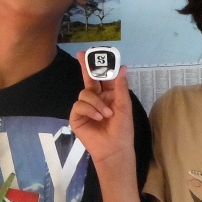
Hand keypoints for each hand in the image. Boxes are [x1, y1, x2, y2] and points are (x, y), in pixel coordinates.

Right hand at [69, 53, 135, 172]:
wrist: (114, 149)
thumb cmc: (122, 129)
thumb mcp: (124, 106)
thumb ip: (120, 87)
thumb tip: (122, 67)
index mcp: (108, 94)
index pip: (102, 77)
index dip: (98, 65)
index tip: (93, 52)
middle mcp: (95, 98)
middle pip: (88, 79)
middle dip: (85, 67)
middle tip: (81, 54)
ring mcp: (85, 107)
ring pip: (85, 93)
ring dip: (97, 102)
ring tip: (107, 114)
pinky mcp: (77, 117)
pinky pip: (79, 105)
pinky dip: (90, 110)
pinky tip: (98, 117)